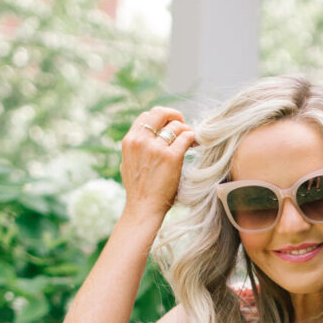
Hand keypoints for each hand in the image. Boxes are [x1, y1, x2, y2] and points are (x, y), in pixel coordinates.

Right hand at [118, 105, 196, 226]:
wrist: (143, 209)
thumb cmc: (139, 190)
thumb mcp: (128, 163)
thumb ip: (136, 147)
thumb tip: (145, 136)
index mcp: (130, 141)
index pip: (146, 116)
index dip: (161, 118)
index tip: (169, 126)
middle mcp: (141, 141)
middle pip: (160, 113)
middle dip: (174, 116)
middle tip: (183, 126)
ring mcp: (156, 149)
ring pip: (176, 125)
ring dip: (186, 129)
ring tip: (191, 139)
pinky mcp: (171, 158)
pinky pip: (186, 137)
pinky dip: (193, 138)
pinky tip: (195, 144)